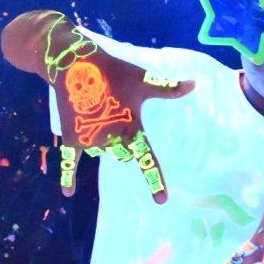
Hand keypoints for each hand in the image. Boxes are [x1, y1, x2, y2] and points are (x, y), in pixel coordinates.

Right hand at [2, 11, 192, 202]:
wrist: (75, 63)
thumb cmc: (114, 71)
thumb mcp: (143, 80)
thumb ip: (168, 89)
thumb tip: (195, 84)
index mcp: (132, 127)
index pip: (147, 159)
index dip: (155, 180)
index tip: (162, 201)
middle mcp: (111, 138)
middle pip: (123, 154)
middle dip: (123, 143)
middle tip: (116, 112)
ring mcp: (90, 140)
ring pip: (103, 153)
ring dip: (103, 141)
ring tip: (99, 110)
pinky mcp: (72, 137)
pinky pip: (70, 161)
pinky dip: (67, 177)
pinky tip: (68, 194)